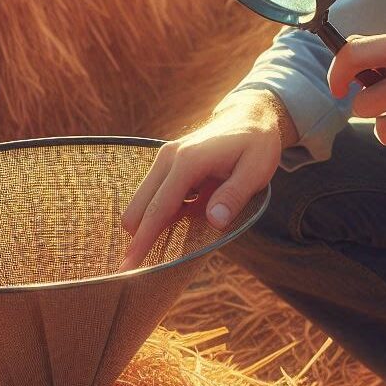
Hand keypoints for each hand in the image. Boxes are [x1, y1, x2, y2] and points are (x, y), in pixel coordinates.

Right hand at [119, 89, 293, 270]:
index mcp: (188, 162)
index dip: (143, 241)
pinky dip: (161, 214)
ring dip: (150, 226)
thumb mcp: (256, 169)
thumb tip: (214, 222)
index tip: (128, 268)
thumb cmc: (256, 144)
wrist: (249, 116)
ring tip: (169, 244)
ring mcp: (164, 160)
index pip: (159, 209)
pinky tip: (186, 217)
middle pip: (138, 208)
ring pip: (141, 203)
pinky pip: (153, 197)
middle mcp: (168, 158)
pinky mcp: (166, 164)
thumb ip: (234, 195)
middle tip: (143, 269)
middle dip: (138, 239)